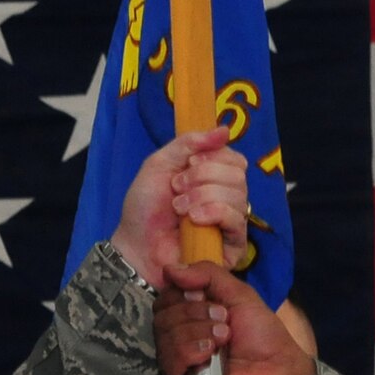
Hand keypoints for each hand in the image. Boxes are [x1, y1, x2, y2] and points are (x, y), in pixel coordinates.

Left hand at [112, 128, 248, 288]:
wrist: (136, 244)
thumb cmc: (145, 207)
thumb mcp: (160, 163)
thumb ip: (188, 143)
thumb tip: (224, 130)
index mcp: (214, 177)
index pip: (235, 159)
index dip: (213, 157)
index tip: (187, 165)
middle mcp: (227, 197)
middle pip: (238, 174)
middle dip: (203, 177)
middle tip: (177, 189)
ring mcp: (231, 221)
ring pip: (238, 194)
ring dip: (202, 196)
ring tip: (178, 208)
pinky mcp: (233, 245)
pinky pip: (237, 219)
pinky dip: (214, 213)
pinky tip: (193, 220)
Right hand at [156, 262, 315, 374]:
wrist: (282, 372)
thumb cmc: (263, 337)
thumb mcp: (238, 294)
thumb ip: (207, 275)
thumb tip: (170, 269)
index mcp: (187, 321)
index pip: (163, 301)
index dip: (182, 294)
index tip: (210, 298)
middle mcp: (177, 344)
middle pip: (162, 318)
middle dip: (193, 312)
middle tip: (224, 321)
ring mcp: (178, 370)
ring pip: (166, 338)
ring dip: (198, 331)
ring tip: (225, 337)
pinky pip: (170, 364)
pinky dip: (190, 351)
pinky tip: (212, 354)